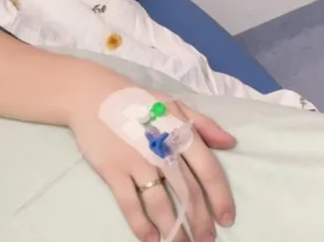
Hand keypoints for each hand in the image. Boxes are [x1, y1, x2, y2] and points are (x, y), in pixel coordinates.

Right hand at [68, 90, 236, 241]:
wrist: (92, 95)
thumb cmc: (138, 101)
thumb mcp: (175, 105)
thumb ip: (204, 124)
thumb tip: (231, 142)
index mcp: (181, 134)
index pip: (208, 171)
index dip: (220, 197)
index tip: (227, 219)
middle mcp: (162, 150)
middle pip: (187, 192)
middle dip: (199, 221)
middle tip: (207, 241)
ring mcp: (136, 162)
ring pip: (160, 203)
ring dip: (173, 228)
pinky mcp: (113, 171)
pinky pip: (130, 202)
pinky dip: (140, 223)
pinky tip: (151, 239)